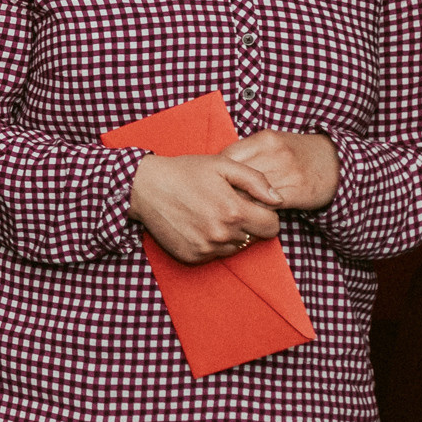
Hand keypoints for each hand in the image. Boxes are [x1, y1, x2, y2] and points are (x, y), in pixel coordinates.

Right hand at [129, 153, 282, 264]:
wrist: (144, 187)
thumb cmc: (184, 172)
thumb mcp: (222, 165)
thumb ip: (256, 181)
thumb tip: (277, 199)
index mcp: (234, 212)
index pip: (272, 227)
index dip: (265, 214)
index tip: (251, 205)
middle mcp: (222, 234)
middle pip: (254, 238)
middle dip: (247, 224)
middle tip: (226, 207)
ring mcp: (206, 248)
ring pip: (235, 247)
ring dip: (230, 235)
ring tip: (210, 215)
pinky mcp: (192, 257)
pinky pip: (215, 255)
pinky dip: (211, 243)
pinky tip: (198, 225)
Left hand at [220, 129, 337, 210]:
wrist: (336, 162)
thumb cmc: (296, 154)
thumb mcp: (271, 143)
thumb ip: (246, 152)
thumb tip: (215, 169)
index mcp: (264, 139)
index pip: (227, 158)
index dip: (219, 174)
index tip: (217, 184)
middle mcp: (275, 153)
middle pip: (236, 177)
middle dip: (227, 190)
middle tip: (222, 200)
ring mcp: (287, 172)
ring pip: (249, 192)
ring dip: (241, 202)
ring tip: (236, 207)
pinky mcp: (297, 191)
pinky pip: (266, 205)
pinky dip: (258, 210)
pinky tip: (257, 211)